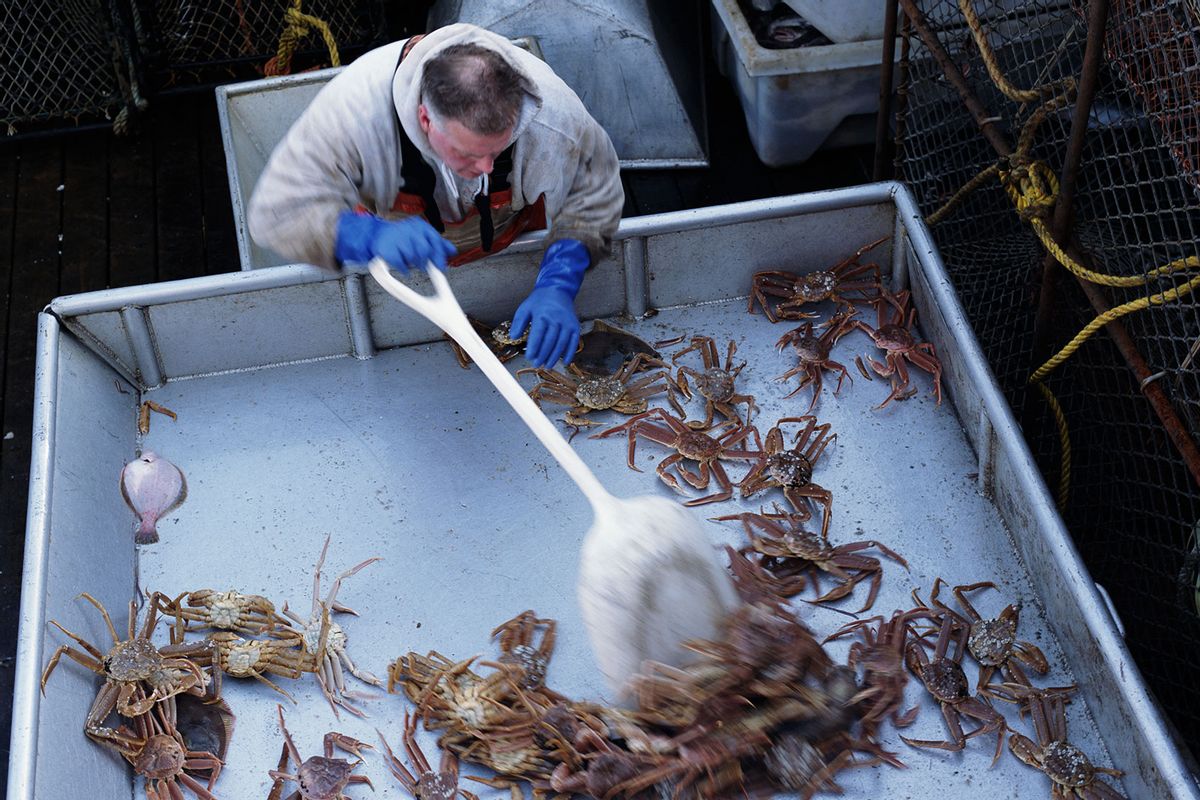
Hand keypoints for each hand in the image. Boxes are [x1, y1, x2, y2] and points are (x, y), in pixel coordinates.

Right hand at [334, 211, 456, 271]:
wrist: (377, 235)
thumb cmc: (402, 237)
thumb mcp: (422, 237)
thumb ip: (438, 244)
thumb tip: (452, 251)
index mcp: (420, 226)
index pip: (435, 240)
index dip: (439, 255)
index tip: (441, 267)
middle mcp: (409, 229)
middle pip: (424, 250)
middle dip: (424, 261)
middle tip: (423, 266)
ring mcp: (397, 237)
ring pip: (412, 258)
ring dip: (412, 263)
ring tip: (409, 260)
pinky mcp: (387, 249)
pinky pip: (400, 264)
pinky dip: (403, 268)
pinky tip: (402, 265)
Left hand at [512, 287, 579, 367]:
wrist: (558, 290)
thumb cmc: (539, 301)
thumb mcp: (525, 308)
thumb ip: (518, 323)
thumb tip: (513, 337)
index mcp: (542, 314)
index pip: (538, 334)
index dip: (534, 347)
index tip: (529, 357)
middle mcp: (556, 318)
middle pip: (550, 341)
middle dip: (543, 354)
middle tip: (537, 364)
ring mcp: (567, 323)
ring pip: (561, 343)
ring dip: (555, 356)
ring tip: (548, 366)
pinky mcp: (575, 326)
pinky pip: (574, 342)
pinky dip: (570, 353)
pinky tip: (565, 362)